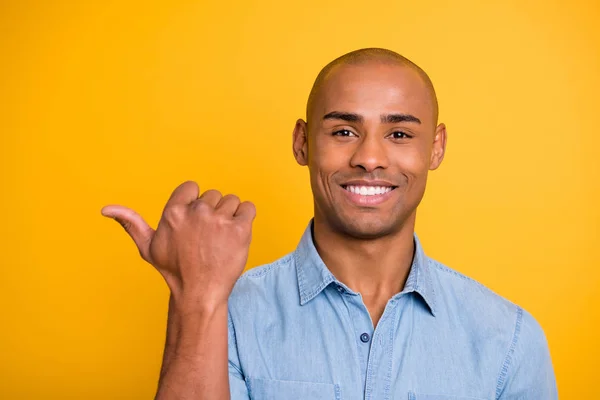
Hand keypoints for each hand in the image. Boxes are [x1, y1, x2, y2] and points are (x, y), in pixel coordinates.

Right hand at [101, 181, 255, 307]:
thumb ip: (131, 223)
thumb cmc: (175, 270)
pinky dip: (246, 218)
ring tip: (221, 238)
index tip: (194, 223)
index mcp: (173, 211)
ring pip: (231, 201)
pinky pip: (248, 208)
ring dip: (230, 216)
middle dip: (212, 212)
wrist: (200, 293)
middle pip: (213, 195)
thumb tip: (105, 209)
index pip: (192, 187)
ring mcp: (219, 220)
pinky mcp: (240, 229)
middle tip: (207, 237)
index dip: (195, 203)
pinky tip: (236, 234)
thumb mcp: (148, 247)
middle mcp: (196, 212)